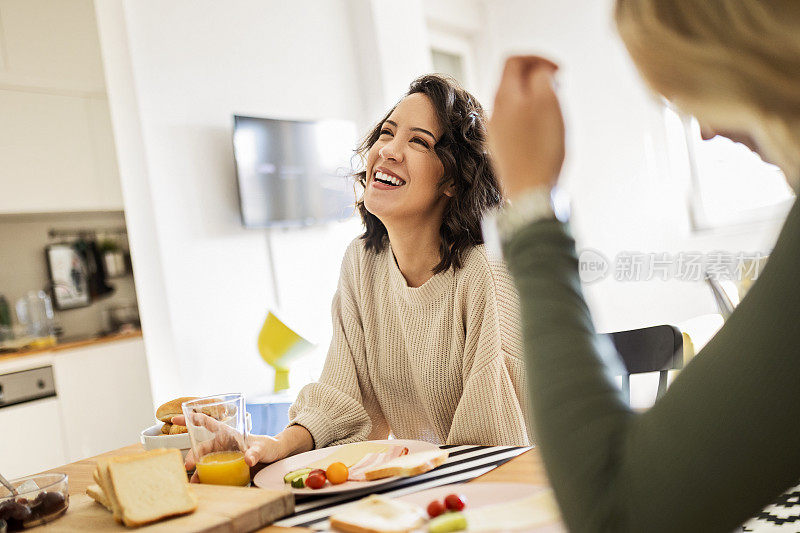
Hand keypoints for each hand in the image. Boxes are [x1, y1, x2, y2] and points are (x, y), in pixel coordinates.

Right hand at [171, 415, 285, 481]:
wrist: (276, 459)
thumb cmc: (270, 447)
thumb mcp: (264, 448)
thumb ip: (256, 452)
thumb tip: (248, 459)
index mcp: (229, 434)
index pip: (208, 423)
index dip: (192, 418)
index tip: (176, 417)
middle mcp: (223, 445)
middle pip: (203, 447)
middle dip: (193, 455)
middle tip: (188, 466)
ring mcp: (224, 457)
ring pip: (205, 462)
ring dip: (197, 471)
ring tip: (193, 481)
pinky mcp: (227, 469)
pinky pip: (213, 473)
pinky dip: (206, 479)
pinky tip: (202, 486)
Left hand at [488, 56, 564, 198]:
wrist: (529, 192)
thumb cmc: (541, 148)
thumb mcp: (547, 101)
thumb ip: (541, 76)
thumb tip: (538, 70)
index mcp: (503, 96)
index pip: (513, 60)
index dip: (537, 58)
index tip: (558, 70)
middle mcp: (494, 112)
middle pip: (513, 81)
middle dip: (537, 77)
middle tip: (559, 87)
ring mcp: (495, 132)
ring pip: (515, 102)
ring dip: (535, 98)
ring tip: (554, 110)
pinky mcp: (502, 149)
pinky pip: (515, 123)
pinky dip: (531, 117)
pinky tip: (544, 132)